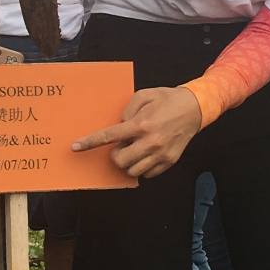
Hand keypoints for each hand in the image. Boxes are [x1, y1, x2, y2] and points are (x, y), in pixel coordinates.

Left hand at [73, 86, 202, 178]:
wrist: (194, 108)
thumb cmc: (166, 99)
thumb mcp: (143, 95)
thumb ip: (127, 110)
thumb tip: (118, 125)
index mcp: (141, 124)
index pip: (110, 136)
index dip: (90, 142)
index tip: (75, 147)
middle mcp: (150, 141)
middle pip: (120, 160)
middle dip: (116, 155)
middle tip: (122, 146)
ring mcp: (160, 154)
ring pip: (133, 171)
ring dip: (128, 163)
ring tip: (135, 150)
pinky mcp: (169, 161)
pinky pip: (147, 174)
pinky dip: (142, 168)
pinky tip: (146, 155)